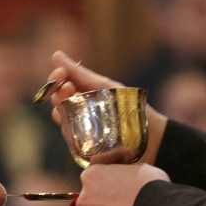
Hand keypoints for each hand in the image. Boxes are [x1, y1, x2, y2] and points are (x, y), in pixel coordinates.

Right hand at [46, 50, 168, 164]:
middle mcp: (76, 114)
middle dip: (57, 95)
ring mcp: (79, 133)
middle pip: (57, 105)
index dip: (55, 80)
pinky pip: (72, 142)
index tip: (60, 74)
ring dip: (64, 113)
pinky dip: (73, 133)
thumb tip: (55, 55)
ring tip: (74, 106)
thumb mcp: (105, 86)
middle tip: (67, 88)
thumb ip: (81, 73)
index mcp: (80, 96)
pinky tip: (80, 128)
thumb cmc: (129, 107)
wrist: (151, 135)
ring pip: (62, 123)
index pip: (59, 87)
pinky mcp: (84, 151)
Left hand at [75, 163, 169, 205]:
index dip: (105, 181)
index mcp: (92, 176)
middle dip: (101, 202)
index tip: (115, 185)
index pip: (92, 177)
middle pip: (89, 201)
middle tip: (120, 204)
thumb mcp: (138, 168)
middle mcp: (85, 199)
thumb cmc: (149, 188)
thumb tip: (125, 176)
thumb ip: (123, 172)